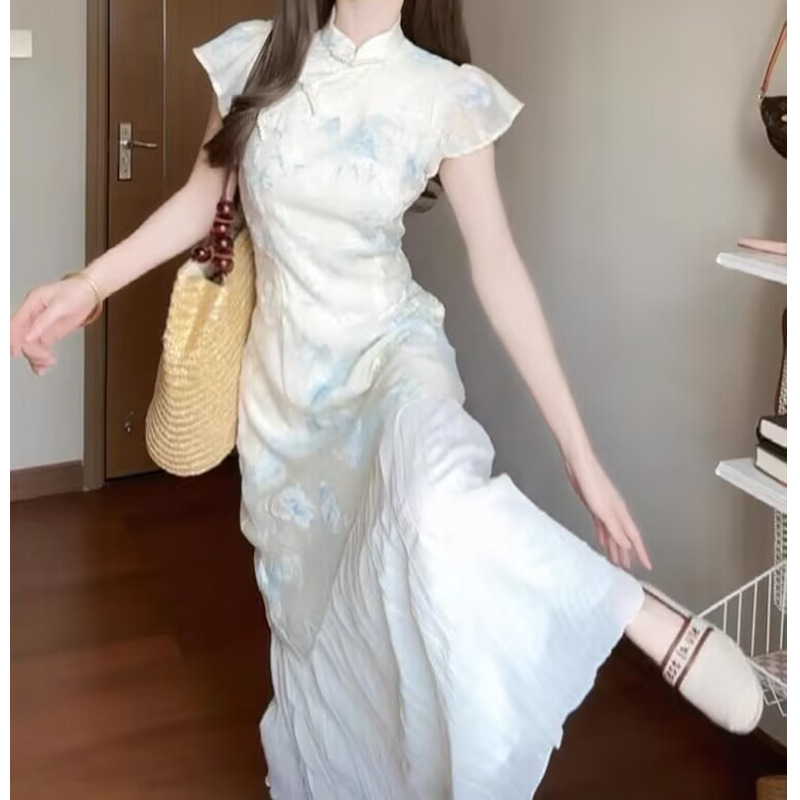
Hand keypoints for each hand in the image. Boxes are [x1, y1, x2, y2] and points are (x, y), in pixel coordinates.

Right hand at [10, 277, 97, 374]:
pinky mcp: (49, 333)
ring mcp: (41, 325)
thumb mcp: (60, 306)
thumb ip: (43, 322)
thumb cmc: (76, 292)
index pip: (16, 324)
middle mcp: (33, 315)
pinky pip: (40, 347)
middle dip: (30, 349)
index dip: (13, 338)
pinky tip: (43, 367)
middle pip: (22, 336)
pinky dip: (41, 357)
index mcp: (32, 304)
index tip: (16, 351)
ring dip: (35, 356)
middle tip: (43, 358)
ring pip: (30, 344)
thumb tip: (29, 336)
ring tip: (47, 364)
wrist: (90, 292)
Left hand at [564, 449, 651, 570]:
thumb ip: (615, 529)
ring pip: (612, 533)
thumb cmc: (593, 484)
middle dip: (626, 553)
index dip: (641, 552)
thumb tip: (627, 545)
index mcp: (621, 514)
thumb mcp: (604, 511)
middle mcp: (616, 513)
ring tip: (615, 560)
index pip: (634, 538)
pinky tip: (602, 542)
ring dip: (614, 547)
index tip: (648, 566)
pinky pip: (601, 526)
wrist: (579, 467)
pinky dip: (603, 536)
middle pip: (623, 538)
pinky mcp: (594, 507)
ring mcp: (605, 510)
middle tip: (627, 569)